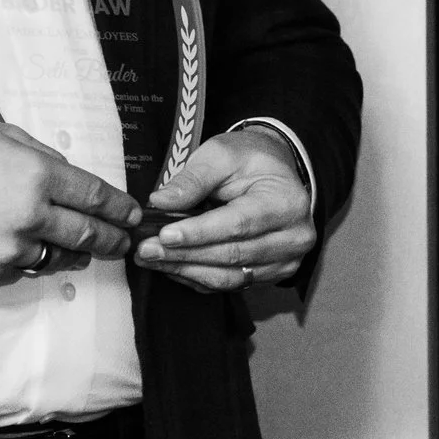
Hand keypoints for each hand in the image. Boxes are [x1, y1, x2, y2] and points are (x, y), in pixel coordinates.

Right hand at [0, 123, 141, 287]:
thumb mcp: (1, 135)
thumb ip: (43, 157)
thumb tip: (74, 179)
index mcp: (36, 174)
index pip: (96, 198)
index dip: (121, 208)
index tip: (132, 214)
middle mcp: (29, 214)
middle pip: (89, 235)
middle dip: (113, 239)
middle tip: (123, 241)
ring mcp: (9, 248)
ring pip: (60, 258)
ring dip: (75, 253)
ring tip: (79, 247)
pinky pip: (23, 269)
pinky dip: (29, 258)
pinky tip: (21, 245)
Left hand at [133, 129, 312, 291]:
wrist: (274, 171)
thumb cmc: (248, 159)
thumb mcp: (220, 154)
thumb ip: (193, 179)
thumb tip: (160, 202)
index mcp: (285, 203)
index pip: (237, 224)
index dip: (198, 233)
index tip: (164, 235)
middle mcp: (293, 238)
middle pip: (233, 255)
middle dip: (185, 255)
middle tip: (145, 250)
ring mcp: (285, 261)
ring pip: (230, 276)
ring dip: (186, 270)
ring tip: (151, 259)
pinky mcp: (271, 274)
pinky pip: (231, 284)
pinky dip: (198, 278)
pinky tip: (170, 267)